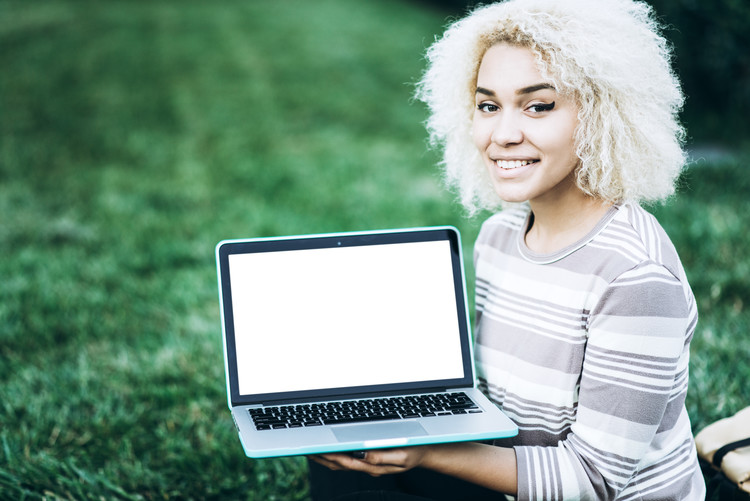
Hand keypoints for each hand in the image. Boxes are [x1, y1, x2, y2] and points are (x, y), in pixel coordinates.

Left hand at [309, 446, 430, 476]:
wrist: (425, 452)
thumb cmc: (415, 451)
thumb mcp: (403, 454)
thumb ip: (382, 457)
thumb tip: (363, 454)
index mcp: (375, 466)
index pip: (347, 463)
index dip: (330, 456)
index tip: (317, 450)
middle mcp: (369, 467)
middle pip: (340, 465)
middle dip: (322, 458)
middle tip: (307, 450)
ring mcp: (368, 465)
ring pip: (341, 464)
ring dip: (325, 458)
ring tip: (311, 451)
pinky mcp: (368, 460)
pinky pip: (347, 460)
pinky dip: (334, 456)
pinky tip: (328, 451)